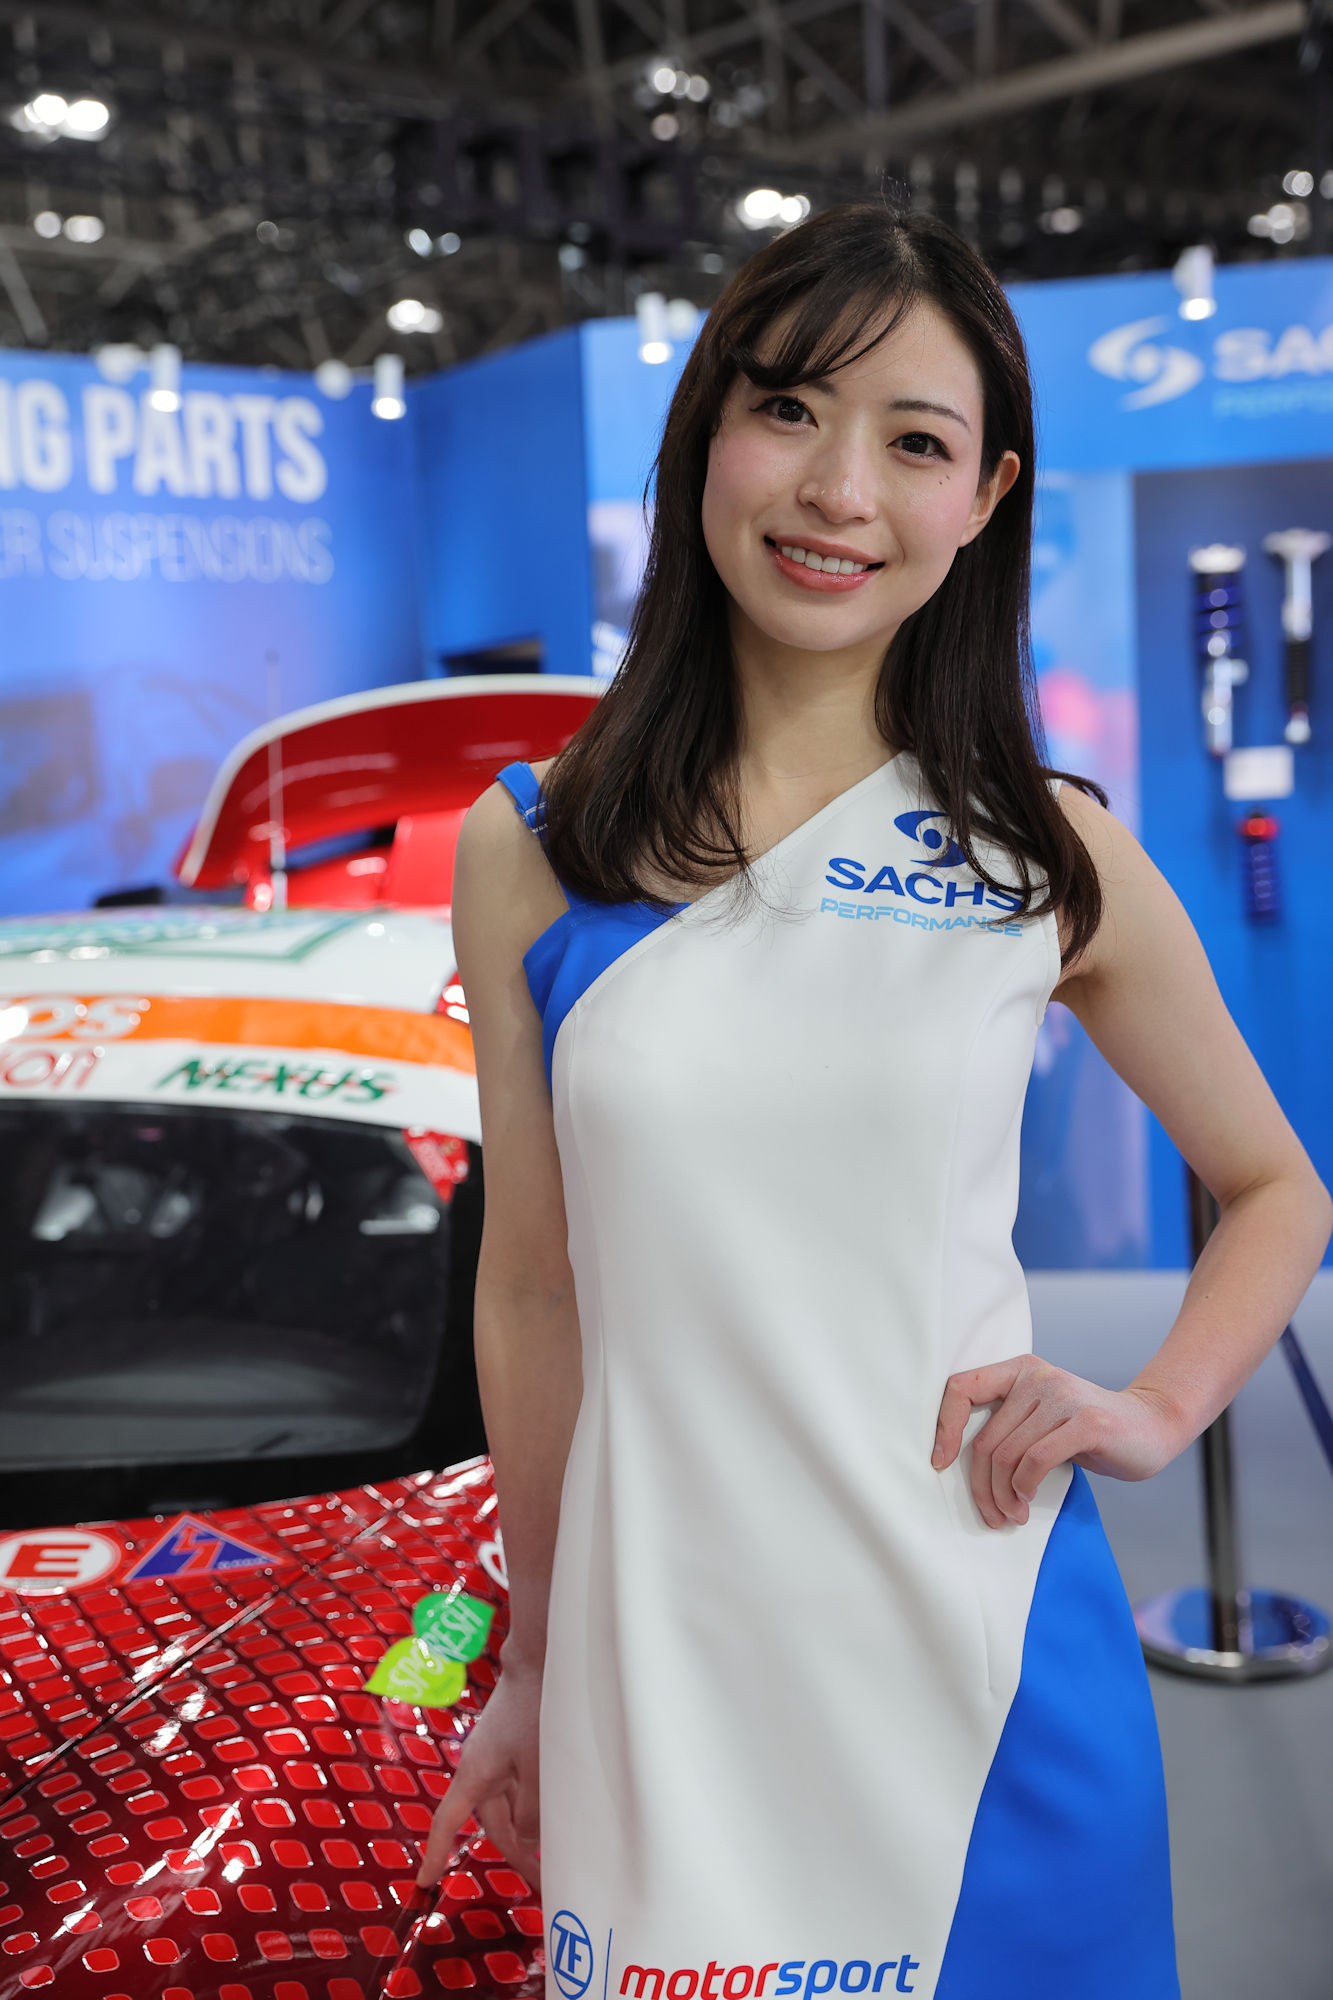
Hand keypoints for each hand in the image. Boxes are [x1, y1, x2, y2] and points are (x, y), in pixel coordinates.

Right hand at [416, 1659, 541, 1891]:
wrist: (536, 1663)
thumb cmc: (533, 1712)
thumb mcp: (536, 1768)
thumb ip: (531, 1811)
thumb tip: (527, 1840)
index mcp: (474, 1776)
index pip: (446, 1824)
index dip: (434, 1854)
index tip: (424, 1882)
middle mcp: (479, 1771)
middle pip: (491, 1824)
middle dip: (515, 1854)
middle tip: (541, 1881)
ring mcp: (495, 1759)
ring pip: (508, 1807)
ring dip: (527, 1830)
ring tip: (555, 1852)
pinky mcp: (511, 1748)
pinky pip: (517, 1788)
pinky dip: (531, 1806)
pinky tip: (554, 1814)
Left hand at [932, 1354, 1183, 1528]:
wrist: (1152, 1426)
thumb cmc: (1088, 1430)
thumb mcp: (1041, 1419)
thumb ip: (1008, 1427)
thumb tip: (956, 1463)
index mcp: (1019, 1370)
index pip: (961, 1388)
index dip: (943, 1428)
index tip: (940, 1463)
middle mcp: (1038, 1377)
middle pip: (986, 1440)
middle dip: (981, 1487)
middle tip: (992, 1515)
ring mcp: (1063, 1396)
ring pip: (1007, 1455)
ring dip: (1004, 1496)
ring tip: (1013, 1514)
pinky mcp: (1086, 1422)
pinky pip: (1036, 1460)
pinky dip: (1025, 1487)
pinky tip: (1028, 1499)